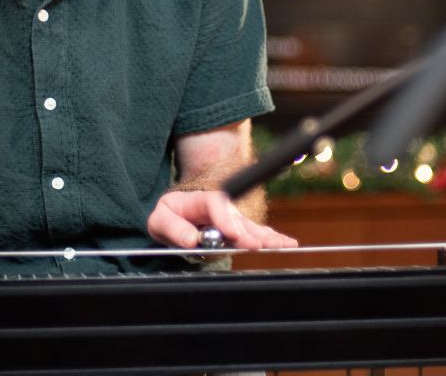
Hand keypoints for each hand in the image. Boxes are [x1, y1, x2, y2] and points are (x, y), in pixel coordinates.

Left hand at [146, 190, 297, 249]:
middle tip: (258, 246)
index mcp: (200, 200)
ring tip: (283, 244)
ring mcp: (231, 219)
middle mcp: (221, 208)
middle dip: (249, 233)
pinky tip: (286, 243)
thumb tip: (190, 241)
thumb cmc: (168, 215)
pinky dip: (270, 239)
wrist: (174, 214)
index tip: (232, 234)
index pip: (215, 205)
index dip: (225, 219)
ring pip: (250, 227)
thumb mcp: (160, 220)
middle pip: (238, 218)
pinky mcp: (238, 230)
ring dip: (266, 237)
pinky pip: (256, 234)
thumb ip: (173, 228)